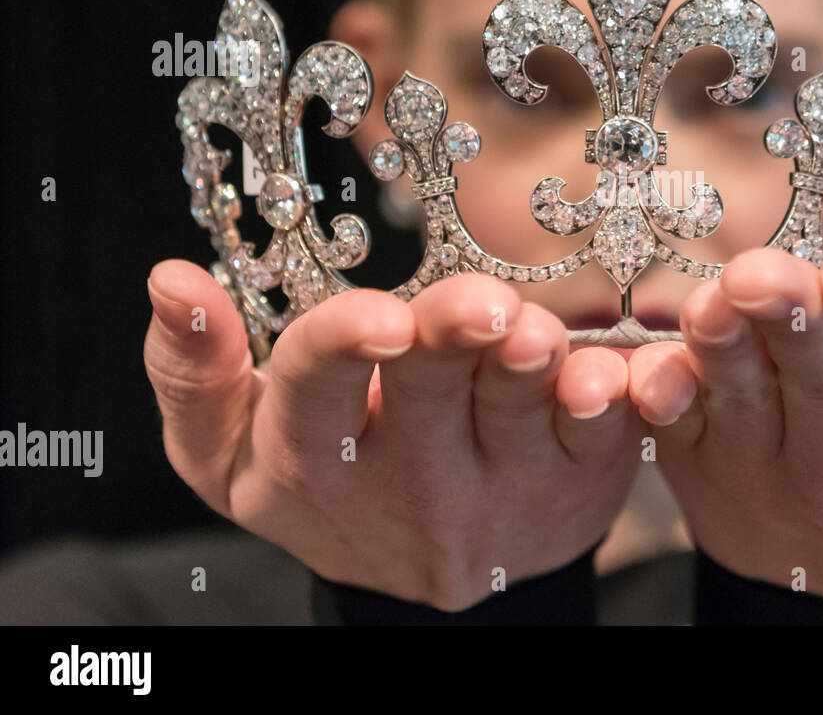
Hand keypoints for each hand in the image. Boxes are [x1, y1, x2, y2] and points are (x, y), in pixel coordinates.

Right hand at [143, 262, 639, 610]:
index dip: (344, 346)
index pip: (316, 389)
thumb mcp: (229, 454)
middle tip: (478, 307)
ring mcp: (500, 483)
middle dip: (451, 339)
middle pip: (430, 388)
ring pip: (519, 408)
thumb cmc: (325, 483)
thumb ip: (192, 374)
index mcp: (314, 456)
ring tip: (535, 336)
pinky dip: (608, 403)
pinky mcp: (576, 479)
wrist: (429, 583)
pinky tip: (607, 377)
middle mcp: (410, 476)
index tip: (375, 317)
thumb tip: (171, 282)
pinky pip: (600, 439)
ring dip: (531, 367)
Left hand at [626, 212, 822, 596]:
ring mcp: (768, 470)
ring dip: (720, 343)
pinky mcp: (701, 467)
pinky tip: (650, 370)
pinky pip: (669, 425)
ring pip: (737, 394)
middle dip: (792, 319)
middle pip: (820, 376)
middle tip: (763, 277)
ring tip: (716, 305)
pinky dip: (656, 393)